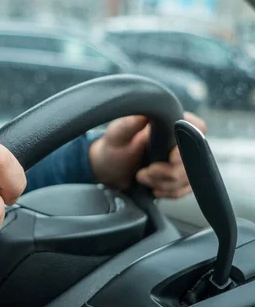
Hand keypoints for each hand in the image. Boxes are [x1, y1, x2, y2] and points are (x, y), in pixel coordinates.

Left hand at [89, 112, 206, 198]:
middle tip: (144, 173)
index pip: (197, 128)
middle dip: (169, 172)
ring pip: (190, 177)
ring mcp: (183, 159)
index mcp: (169, 122)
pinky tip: (153, 188)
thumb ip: (129, 124)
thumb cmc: (113, 146)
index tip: (171, 159)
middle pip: (195, 158)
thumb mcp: (117, 134)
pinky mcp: (181, 176)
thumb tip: (144, 114)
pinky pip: (186, 189)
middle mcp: (180, 139)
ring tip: (142, 178)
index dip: (188, 145)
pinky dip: (169, 192)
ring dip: (165, 183)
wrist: (109, 169)